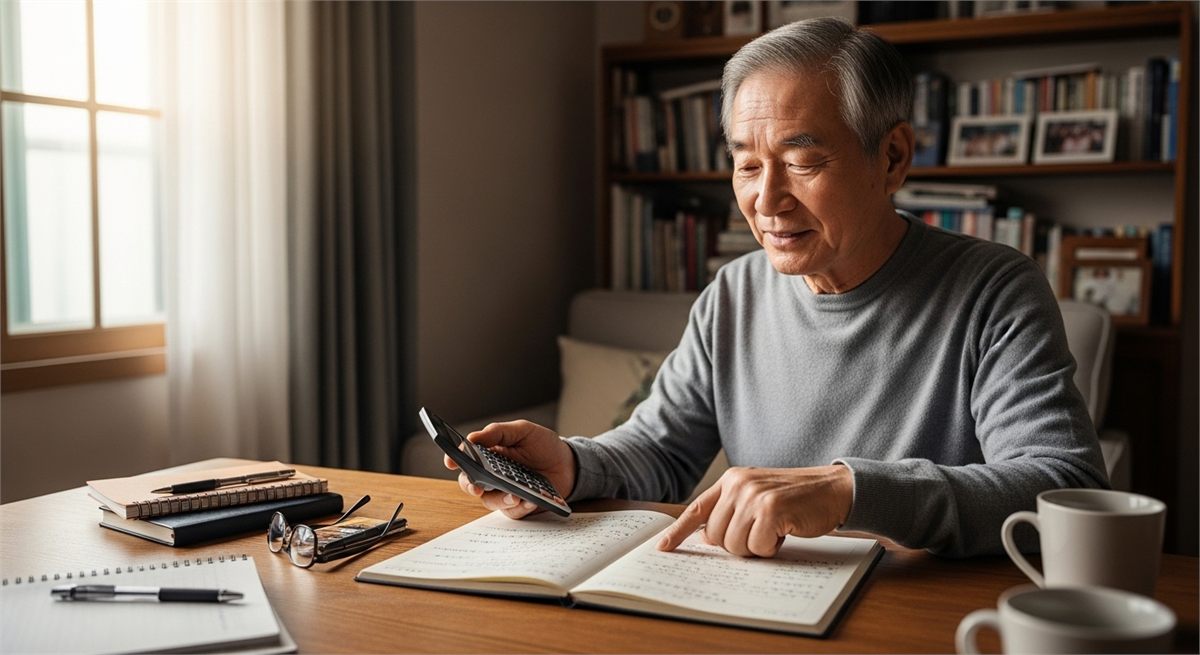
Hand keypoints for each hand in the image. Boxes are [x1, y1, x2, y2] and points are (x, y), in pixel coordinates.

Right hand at [444, 419, 576, 518]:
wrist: (568, 463)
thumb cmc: (543, 445)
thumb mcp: (522, 431)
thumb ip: (497, 432)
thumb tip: (472, 438)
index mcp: (488, 454)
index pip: (465, 457)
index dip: (454, 458)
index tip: (451, 461)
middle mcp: (491, 474)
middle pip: (470, 483)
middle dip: (470, 485)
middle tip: (478, 486)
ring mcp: (503, 491)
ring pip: (490, 501)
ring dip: (501, 499)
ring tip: (516, 495)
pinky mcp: (517, 506)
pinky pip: (512, 511)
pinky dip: (520, 507)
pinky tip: (529, 500)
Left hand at [656, 465, 853, 557]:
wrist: (833, 489)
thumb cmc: (796, 499)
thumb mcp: (758, 496)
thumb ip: (732, 511)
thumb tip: (706, 539)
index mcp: (731, 480)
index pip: (697, 509)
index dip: (678, 531)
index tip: (662, 547)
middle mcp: (738, 484)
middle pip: (716, 537)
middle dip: (738, 545)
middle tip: (762, 533)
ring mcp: (754, 496)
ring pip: (735, 546)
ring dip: (757, 547)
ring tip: (775, 530)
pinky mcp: (771, 510)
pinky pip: (757, 547)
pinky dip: (772, 548)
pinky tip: (786, 531)